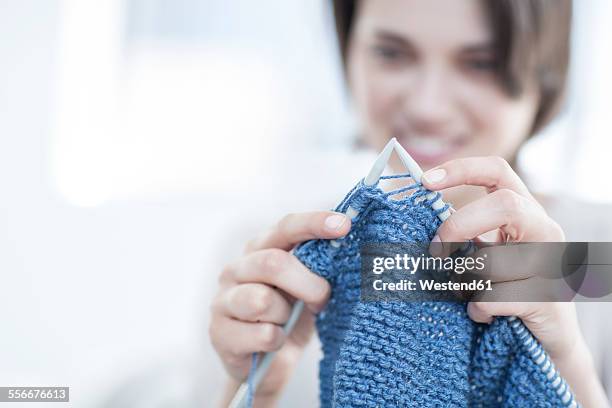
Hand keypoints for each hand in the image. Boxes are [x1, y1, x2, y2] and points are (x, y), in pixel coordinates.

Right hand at [209, 211, 350, 406]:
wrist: (267, 365)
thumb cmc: (290, 317)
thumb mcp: (307, 287)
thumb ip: (317, 265)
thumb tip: (345, 243)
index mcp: (259, 249)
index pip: (285, 228)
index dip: (313, 224)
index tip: (344, 225)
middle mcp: (236, 268)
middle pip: (273, 263)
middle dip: (308, 284)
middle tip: (322, 300)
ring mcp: (223, 300)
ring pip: (262, 300)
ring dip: (285, 316)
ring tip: (285, 323)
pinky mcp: (219, 333)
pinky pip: (262, 335)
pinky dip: (277, 340)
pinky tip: (274, 341)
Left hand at [422, 156, 608, 406]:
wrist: (547, 339)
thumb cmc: (508, 288)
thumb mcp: (488, 252)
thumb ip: (467, 233)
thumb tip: (420, 216)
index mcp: (525, 212)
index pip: (498, 171)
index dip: (461, 169)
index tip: (425, 180)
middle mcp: (545, 230)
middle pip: (505, 205)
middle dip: (460, 225)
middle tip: (437, 249)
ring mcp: (552, 264)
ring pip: (494, 259)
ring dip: (468, 282)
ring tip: (470, 294)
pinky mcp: (548, 298)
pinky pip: (494, 298)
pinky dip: (477, 309)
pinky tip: (482, 315)